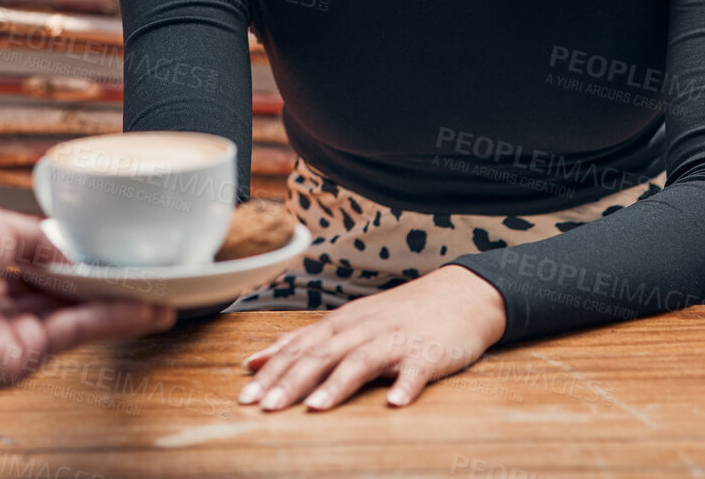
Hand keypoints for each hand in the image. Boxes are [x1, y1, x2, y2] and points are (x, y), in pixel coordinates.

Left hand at [0, 201, 178, 390]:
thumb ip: (38, 238)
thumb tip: (71, 251)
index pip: (46, 264)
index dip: (80, 260)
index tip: (114, 254)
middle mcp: (4, 300)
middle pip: (67, 294)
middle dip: (107, 286)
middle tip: (148, 276)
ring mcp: (15, 331)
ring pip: (78, 315)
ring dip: (121, 306)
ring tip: (161, 296)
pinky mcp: (25, 357)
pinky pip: (77, 333)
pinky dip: (112, 320)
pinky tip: (142, 310)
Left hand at [236, 264, 507, 410]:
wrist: (459, 296)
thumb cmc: (398, 316)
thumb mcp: (347, 323)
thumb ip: (304, 342)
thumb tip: (255, 360)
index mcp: (341, 324)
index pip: (298, 349)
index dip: (271, 372)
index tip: (245, 397)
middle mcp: (362, 328)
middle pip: (321, 355)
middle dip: (291, 381)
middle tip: (266, 408)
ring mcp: (396, 339)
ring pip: (361, 360)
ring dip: (337, 385)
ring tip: (315, 409)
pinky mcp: (429, 352)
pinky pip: (416, 370)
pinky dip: (405, 385)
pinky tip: (394, 403)